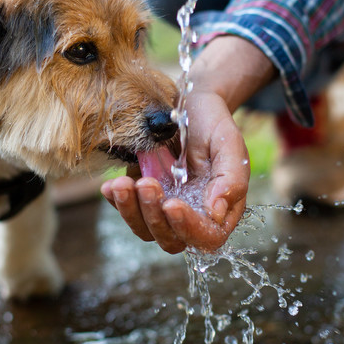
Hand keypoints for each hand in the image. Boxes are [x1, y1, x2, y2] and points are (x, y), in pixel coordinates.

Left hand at [101, 88, 249, 252]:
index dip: (189, 228)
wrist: (189, 104)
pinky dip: (117, 202)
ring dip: (131, 211)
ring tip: (122, 184)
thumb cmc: (213, 124)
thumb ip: (232, 178)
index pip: (207, 237)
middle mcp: (192, 214)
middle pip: (172, 239)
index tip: (172, 204)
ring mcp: (164, 207)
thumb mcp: (229, 144)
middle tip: (146, 183)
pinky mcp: (142, 196)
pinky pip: (127, 210)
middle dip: (154, 217)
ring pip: (145, 229)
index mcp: (220, 208)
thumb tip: (216, 213)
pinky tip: (111, 186)